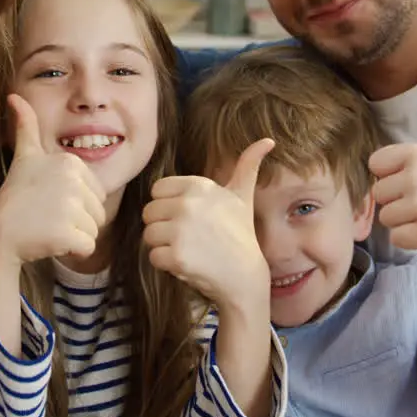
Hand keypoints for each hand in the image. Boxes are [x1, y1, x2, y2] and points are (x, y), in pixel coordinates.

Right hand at [0, 95, 106, 268]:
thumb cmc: (16, 197)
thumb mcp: (26, 157)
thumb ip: (26, 125)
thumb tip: (14, 95)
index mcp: (69, 162)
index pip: (95, 192)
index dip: (75, 203)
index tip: (49, 201)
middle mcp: (72, 180)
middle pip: (97, 211)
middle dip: (76, 221)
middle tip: (47, 216)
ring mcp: (70, 207)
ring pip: (93, 230)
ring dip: (74, 236)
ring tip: (47, 228)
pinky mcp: (67, 234)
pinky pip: (88, 247)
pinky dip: (73, 251)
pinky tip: (50, 242)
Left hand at [142, 139, 273, 312]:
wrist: (245, 276)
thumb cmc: (240, 233)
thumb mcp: (243, 195)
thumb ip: (247, 165)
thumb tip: (268, 140)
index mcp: (198, 186)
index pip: (157, 190)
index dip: (169, 206)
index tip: (190, 217)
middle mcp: (188, 204)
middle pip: (149, 213)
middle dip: (164, 226)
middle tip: (189, 237)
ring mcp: (181, 230)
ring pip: (148, 235)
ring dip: (164, 246)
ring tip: (189, 249)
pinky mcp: (176, 256)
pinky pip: (152, 256)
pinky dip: (166, 264)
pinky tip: (187, 264)